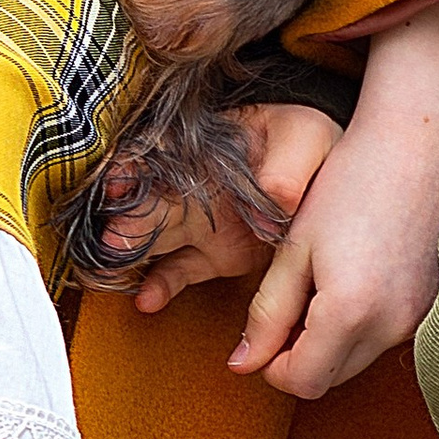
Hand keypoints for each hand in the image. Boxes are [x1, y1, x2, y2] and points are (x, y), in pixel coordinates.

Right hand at [123, 101, 342, 315]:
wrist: (330, 175)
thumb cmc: (310, 143)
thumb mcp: (306, 138)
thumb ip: (288, 165)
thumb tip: (274, 197)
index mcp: (208, 148)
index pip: (158, 153)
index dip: (132, 166)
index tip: (117, 183)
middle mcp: (193, 185)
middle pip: (145, 202)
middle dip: (123, 221)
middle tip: (109, 241)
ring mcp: (200, 223)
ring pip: (152, 239)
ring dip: (129, 256)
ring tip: (110, 274)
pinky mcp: (213, 255)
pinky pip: (177, 271)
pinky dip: (160, 286)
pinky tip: (146, 301)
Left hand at [229, 0, 438, 400]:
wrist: (418, 142)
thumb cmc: (351, 181)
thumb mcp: (295, 247)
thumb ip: (267, 312)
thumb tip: (242, 365)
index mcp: (350, 311)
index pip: (302, 382)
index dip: (273, 364)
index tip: (266, 331)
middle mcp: (392, 325)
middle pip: (331, 377)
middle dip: (302, 352)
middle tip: (294, 295)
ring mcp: (420, 317)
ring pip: (359, 359)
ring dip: (333, 339)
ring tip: (328, 277)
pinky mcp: (435, 304)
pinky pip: (387, 335)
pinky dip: (365, 323)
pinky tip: (360, 274)